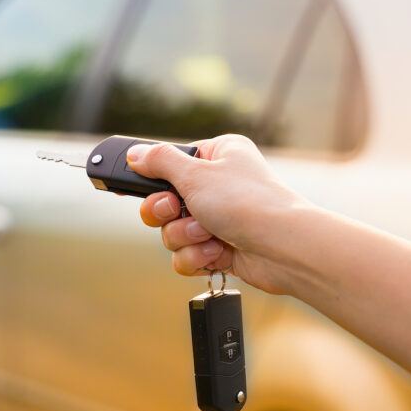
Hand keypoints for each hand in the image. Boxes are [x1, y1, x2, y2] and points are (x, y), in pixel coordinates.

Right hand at [127, 134, 308, 293]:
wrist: (284, 249)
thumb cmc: (248, 203)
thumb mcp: (196, 173)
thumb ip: (159, 162)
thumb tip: (135, 154)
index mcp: (217, 156)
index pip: (169, 163)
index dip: (150, 177)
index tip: (126, 185)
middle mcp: (217, 186)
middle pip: (164, 201)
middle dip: (167, 213)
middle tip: (176, 210)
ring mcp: (219, 219)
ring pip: (172, 232)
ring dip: (185, 237)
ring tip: (208, 234)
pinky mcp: (220, 249)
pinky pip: (187, 255)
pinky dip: (197, 257)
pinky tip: (217, 253)